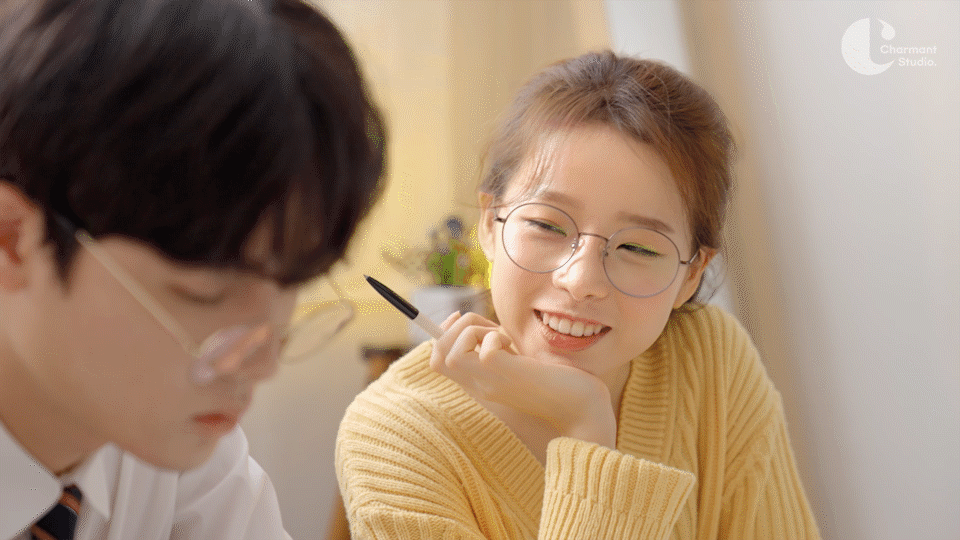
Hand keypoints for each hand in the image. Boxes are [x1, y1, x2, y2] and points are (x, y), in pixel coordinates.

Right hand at [430, 312, 616, 448]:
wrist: (583, 410)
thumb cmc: (561, 386)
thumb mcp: (520, 367)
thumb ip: (500, 353)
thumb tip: (486, 328)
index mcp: (481, 384)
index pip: (437, 362)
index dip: (443, 336)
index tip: (466, 321)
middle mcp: (479, 385)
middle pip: (436, 355)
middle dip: (454, 327)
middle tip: (488, 328)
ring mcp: (488, 381)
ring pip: (449, 350)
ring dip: (473, 329)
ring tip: (503, 337)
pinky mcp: (504, 373)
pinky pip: (482, 346)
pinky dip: (495, 335)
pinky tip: (516, 348)